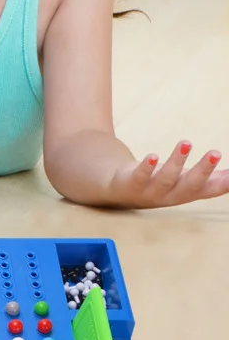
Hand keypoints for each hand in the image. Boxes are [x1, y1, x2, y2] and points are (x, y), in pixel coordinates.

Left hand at [110, 141, 227, 206]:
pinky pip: (139, 176)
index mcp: (186, 194)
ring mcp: (150, 191)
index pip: (207, 190)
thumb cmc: (160, 183)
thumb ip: (211, 179)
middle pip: (189, 185)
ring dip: (176, 161)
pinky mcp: (131, 184)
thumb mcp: (186, 180)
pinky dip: (146, 167)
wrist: (120, 191)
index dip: (222, 184)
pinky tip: (153, 156)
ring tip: (186, 143)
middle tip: (215, 152)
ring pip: (165, 179)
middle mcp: (170, 196)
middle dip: (203, 170)